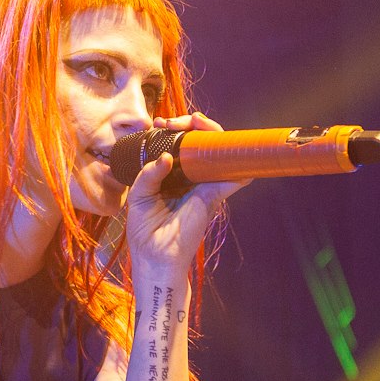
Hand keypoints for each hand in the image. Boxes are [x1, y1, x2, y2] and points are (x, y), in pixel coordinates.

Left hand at [123, 112, 247, 275]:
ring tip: (197, 123)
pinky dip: (240, 165)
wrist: (155, 258)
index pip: (180, 144)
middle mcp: (190, 176)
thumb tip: (167, 157)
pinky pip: (232, 178)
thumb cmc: (145, 230)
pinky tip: (235, 151)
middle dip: (192, 124)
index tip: (159, 124)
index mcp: (172, 174)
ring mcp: (204, 185)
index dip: (174, 129)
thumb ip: (149, 174)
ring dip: (212, 133)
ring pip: (218, 152)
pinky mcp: (213, 197)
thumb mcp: (139, 196)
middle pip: (201, 142)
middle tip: (174, 122)